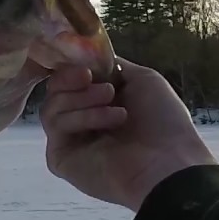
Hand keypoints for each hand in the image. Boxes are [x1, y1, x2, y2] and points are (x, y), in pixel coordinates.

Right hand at [40, 57, 216, 211]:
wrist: (167, 162)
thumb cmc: (162, 121)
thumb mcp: (143, 79)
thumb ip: (112, 66)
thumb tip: (88, 57)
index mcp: (99, 103)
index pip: (69, 80)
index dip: (71, 68)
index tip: (86, 64)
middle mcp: (81, 121)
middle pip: (54, 90)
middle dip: (71, 80)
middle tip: (97, 83)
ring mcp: (69, 141)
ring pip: (51, 107)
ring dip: (82, 99)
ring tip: (112, 104)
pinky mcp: (59, 159)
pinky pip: (55, 127)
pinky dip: (79, 118)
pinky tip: (106, 123)